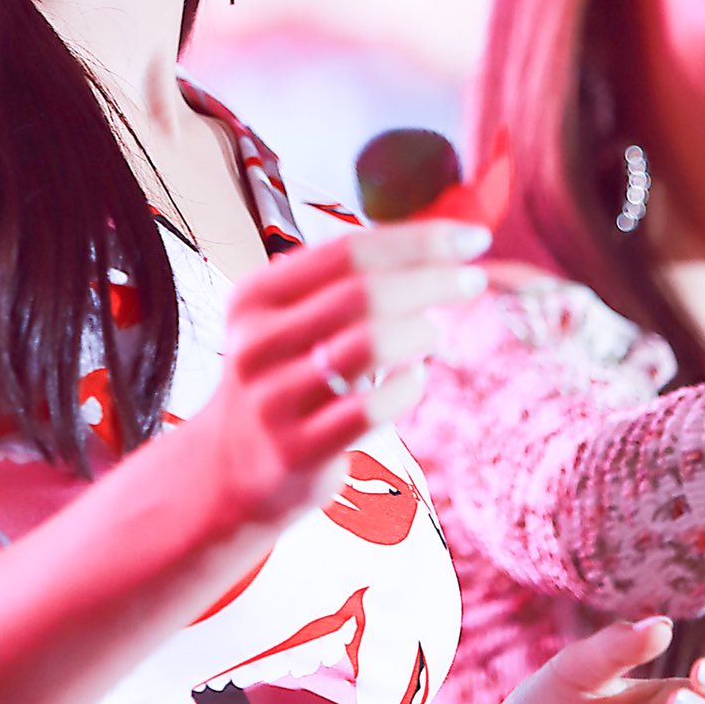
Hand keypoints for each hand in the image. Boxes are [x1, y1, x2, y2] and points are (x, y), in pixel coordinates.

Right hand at [200, 219, 490, 530]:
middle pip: (363, 293)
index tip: (469, 238)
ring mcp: (274, 398)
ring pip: (369, 346)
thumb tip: (440, 243)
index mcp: (256, 297)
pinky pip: (371, 409)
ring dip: (420, 332)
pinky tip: (416, 379)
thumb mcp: (289, 321)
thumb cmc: (283, 376)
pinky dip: (408, 387)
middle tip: (473, 280)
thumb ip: (347, 283)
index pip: (348, 251)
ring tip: (435, 333)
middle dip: (432, 280)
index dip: (418, 241)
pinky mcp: (297, 449)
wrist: (232, 465)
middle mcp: (257, 342)